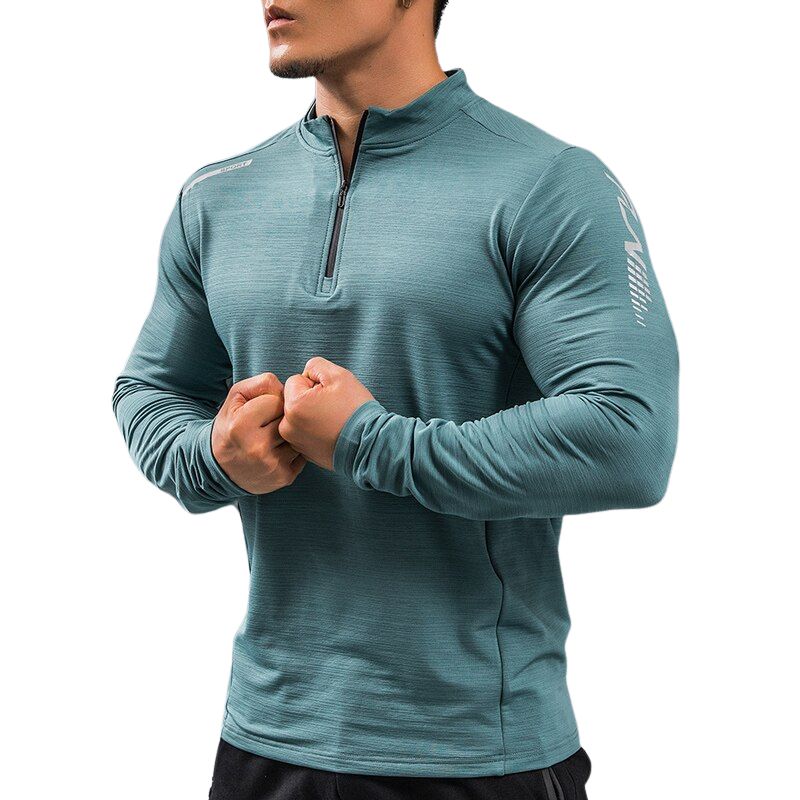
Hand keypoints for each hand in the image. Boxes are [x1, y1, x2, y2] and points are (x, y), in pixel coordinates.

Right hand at [211, 372, 306, 493]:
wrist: (221, 468)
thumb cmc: (231, 425)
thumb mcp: (236, 397)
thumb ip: (262, 383)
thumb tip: (288, 388)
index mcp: (241, 426)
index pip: (276, 400)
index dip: (271, 402)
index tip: (261, 411)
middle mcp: (257, 447)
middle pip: (289, 419)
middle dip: (282, 417)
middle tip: (269, 423)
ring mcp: (272, 465)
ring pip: (298, 436)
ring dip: (290, 434)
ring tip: (273, 437)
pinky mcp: (284, 477)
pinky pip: (303, 454)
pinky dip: (294, 450)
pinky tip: (279, 451)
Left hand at [279, 357, 374, 470]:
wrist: (370, 444)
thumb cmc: (356, 410)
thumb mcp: (338, 375)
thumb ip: (315, 365)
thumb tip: (306, 375)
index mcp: (293, 406)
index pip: (295, 380)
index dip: (315, 383)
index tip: (331, 396)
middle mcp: (288, 427)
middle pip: (294, 399)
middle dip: (310, 399)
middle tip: (333, 409)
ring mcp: (295, 442)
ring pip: (299, 416)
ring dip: (311, 415)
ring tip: (333, 421)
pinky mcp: (304, 453)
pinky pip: (305, 433)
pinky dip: (316, 431)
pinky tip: (332, 433)